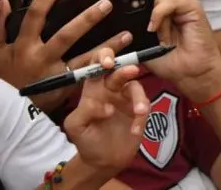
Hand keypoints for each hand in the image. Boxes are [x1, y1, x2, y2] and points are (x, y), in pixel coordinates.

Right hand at [0, 0, 132, 111]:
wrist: (4, 113)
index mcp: (24, 45)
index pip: (36, 15)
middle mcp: (41, 58)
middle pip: (67, 36)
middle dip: (87, 19)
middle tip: (107, 4)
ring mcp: (56, 75)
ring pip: (84, 59)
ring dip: (107, 47)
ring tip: (127, 35)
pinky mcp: (66, 89)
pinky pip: (88, 78)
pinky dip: (104, 70)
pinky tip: (121, 61)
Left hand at [63, 47, 149, 173]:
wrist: (103, 161)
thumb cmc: (86, 140)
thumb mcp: (76, 127)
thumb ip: (84, 111)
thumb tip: (107, 106)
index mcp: (93, 90)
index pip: (96, 66)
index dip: (102, 59)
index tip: (108, 63)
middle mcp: (110, 90)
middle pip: (119, 70)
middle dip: (125, 67)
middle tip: (131, 70)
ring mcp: (126, 99)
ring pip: (135, 87)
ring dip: (139, 97)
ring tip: (140, 112)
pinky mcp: (139, 111)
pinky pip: (144, 106)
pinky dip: (141, 117)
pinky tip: (134, 131)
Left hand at [124, 0, 220, 101]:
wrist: (190, 74)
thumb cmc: (168, 61)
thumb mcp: (140, 46)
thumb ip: (128, 34)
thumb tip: (108, 29)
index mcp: (159, 7)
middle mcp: (171, 0)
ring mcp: (182, 2)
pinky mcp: (193, 8)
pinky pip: (172, 1)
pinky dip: (159, 12)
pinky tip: (153, 27)